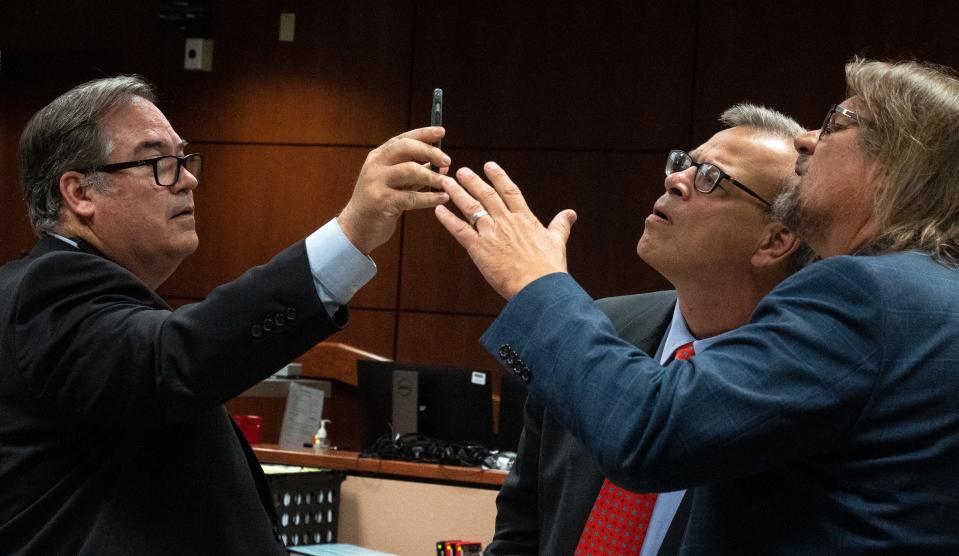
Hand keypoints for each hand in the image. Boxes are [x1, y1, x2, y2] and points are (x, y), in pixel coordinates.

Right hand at [338, 127, 450, 253]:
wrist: (357, 227)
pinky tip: (443, 198)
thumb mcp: (396, 182)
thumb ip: (416, 171)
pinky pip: (411, 197)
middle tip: (447, 160)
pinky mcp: (381, 202)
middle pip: (406, 148)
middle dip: (430, 152)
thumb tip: (442, 163)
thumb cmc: (380, 202)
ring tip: (447, 183)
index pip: (403, 138)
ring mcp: (376, 182)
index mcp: (379, 157)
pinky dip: (430, 198)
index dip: (423, 134)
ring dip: (432, 176)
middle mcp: (375, 165)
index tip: (441, 131)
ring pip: (410, 170)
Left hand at [434, 161, 576, 299]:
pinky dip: (448, 219)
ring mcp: (491, 234)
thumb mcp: (557, 242)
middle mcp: (506, 222)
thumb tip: (571, 213)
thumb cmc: (548, 269)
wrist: (538, 287)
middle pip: (486, 195)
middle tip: (461, 171)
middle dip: (472, 181)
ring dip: (457, 194)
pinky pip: (460, 230)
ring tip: (446, 183)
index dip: (498, 177)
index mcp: (525, 219)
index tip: (489, 166)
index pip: (510, 191)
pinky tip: (439, 210)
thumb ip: (561, 225)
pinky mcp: (479, 249)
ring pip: (471, 208)